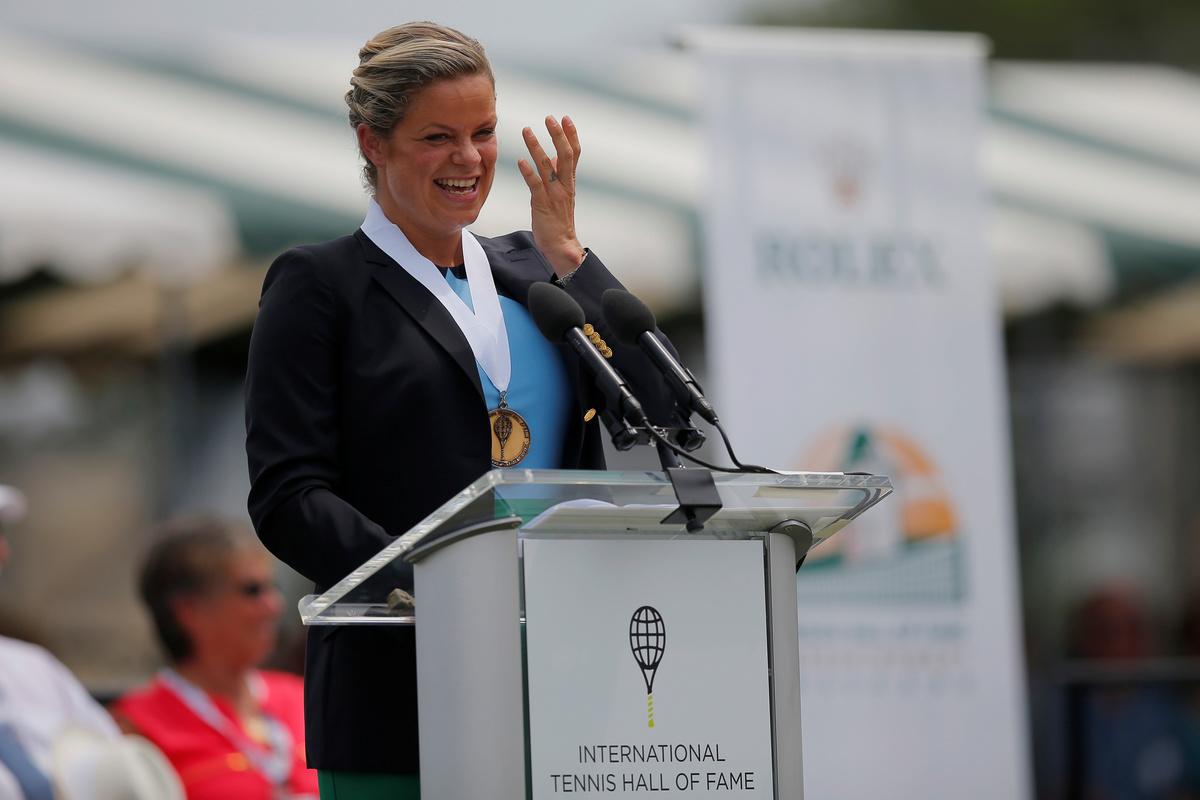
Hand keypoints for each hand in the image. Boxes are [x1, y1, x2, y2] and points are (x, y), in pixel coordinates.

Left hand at [518, 115, 586, 277]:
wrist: (561, 244)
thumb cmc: (559, 220)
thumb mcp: (562, 194)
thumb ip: (559, 174)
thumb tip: (553, 156)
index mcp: (570, 181)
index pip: (574, 153)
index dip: (570, 135)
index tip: (565, 118)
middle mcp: (564, 185)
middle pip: (565, 155)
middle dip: (558, 135)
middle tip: (550, 118)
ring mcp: (554, 194)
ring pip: (547, 166)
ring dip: (536, 146)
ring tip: (526, 130)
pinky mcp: (542, 204)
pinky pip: (535, 185)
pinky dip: (528, 172)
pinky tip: (520, 160)